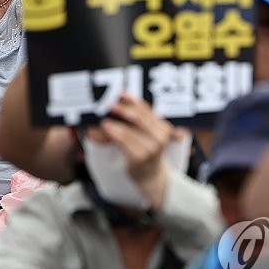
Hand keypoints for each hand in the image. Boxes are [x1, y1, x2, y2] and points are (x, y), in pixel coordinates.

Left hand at [85, 93, 175, 209]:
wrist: (151, 175)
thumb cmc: (147, 150)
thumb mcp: (148, 133)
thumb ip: (138, 119)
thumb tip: (121, 100)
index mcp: (163, 127)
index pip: (146, 110)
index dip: (133, 100)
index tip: (121, 92)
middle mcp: (160, 137)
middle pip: (138, 118)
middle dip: (123, 109)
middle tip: (110, 103)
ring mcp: (151, 148)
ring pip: (129, 130)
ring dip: (115, 122)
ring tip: (104, 117)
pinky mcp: (139, 158)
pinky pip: (123, 141)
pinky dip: (113, 133)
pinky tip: (105, 128)